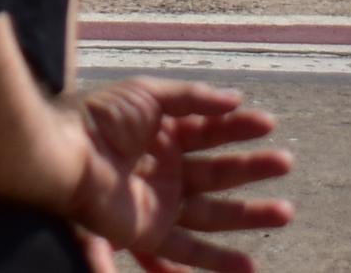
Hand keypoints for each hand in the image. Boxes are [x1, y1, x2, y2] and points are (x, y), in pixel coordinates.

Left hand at [62, 78, 293, 271]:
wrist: (64, 152)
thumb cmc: (100, 118)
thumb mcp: (148, 94)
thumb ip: (192, 97)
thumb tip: (235, 98)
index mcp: (162, 134)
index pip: (209, 131)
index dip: (238, 127)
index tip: (269, 123)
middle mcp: (165, 169)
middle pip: (218, 172)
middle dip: (253, 170)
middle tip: (286, 163)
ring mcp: (159, 202)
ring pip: (214, 213)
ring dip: (250, 214)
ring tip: (286, 212)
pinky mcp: (150, 231)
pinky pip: (189, 250)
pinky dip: (218, 260)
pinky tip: (249, 266)